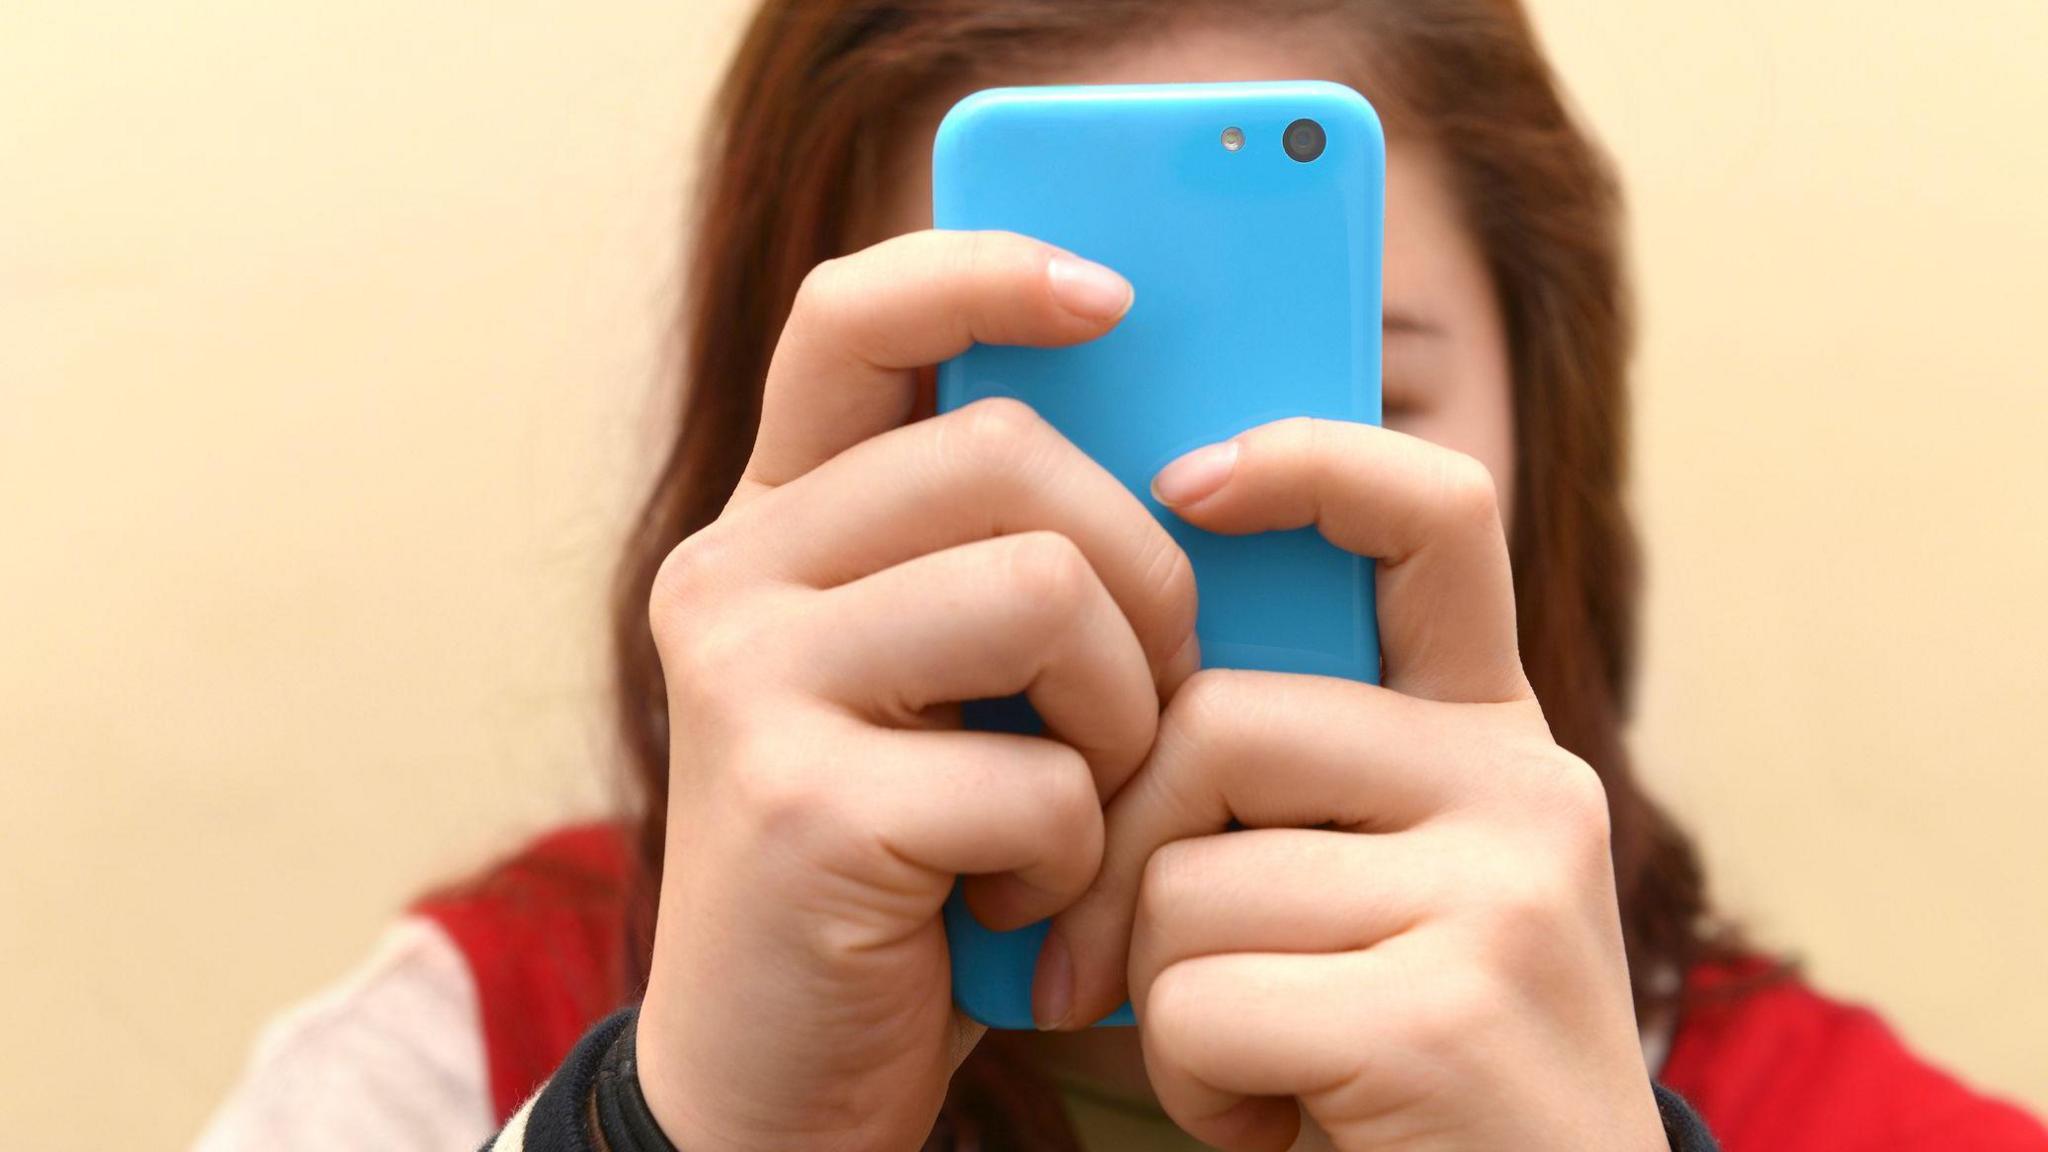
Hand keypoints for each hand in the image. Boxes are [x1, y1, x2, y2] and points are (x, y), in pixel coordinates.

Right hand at [631, 230, 1199, 1151]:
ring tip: (1083, 804)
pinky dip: (1076, 852)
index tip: (1113, 296)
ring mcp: (751, 682)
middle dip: (1143, 571)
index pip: (855, 316)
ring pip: (1041, 590)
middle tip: (1151, 690)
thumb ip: (1014, 564)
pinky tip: (1020, 906)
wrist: (779, 1079)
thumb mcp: (950, 692)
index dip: (984, 274)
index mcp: (778, 525)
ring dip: (1123, 713)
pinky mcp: (799, 805)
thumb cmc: (907, 865)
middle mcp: (735, 574)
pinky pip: (1037, 773)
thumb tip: (1196, 458)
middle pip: (1007, 453)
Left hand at [1049, 419, 1666, 1151]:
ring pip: (1186, 877)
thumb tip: (1104, 677)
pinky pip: (1200, 1001)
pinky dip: (1192, 1086)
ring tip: (1250, 1066)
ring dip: (1159, 999)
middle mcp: (1525, 791)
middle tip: (1084, 962)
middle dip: (1117, 854)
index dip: (1311, 460)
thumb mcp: (1364, 899)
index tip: (1182, 484)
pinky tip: (1275, 1124)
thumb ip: (1290, 783)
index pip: (1438, 517)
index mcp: (1495, 744)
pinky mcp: (1445, 1012)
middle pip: (1218, 724)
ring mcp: (1502, 894)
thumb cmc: (1397, 1079)